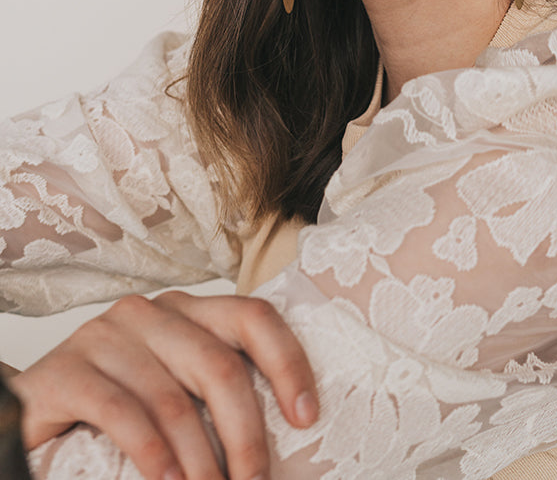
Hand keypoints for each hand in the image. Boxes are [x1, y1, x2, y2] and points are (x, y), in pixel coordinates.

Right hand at [10, 290, 317, 479]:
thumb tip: (290, 430)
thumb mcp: (177, 388)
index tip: (307, 416)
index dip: (288, 362)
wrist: (34, 409)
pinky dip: (151, 454)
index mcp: (189, 310)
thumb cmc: (121, 402)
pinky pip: (120, 412)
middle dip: (246, 434)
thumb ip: (216, 392)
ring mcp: (107, 334)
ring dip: (200, 460)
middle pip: (219, 367)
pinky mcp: (66, 369)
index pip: (254, 317)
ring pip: (173, 399)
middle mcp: (153, 312)